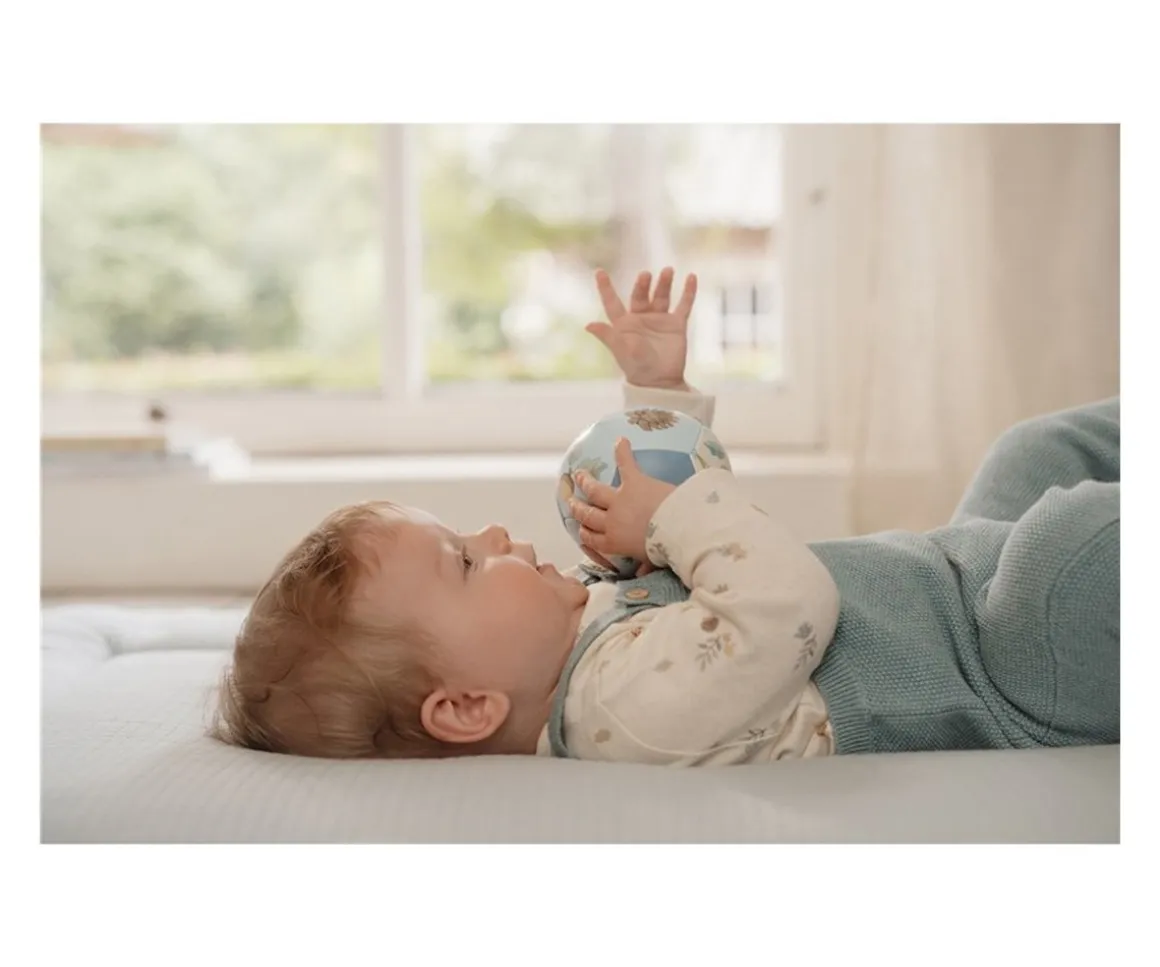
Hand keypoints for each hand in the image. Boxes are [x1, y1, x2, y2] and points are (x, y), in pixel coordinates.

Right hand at [570, 438, 676, 567]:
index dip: (583, 533)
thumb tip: (641, 575)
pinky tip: (620, 441)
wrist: (677, 528)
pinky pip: (625, 464)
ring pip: (595, 490)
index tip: (580, 529)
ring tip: (580, 475)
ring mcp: (620, 500)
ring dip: (586, 481)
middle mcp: (611, 520)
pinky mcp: (634, 482)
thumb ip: (644, 566)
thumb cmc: (665, 548)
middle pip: (587, 514)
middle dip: (577, 508)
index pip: (590, 538)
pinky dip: (622, 451)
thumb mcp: (652, 561)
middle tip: (572, 503)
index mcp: (614, 542)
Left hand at [586, 267, 696, 389]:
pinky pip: (683, 305)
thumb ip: (608, 336)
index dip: (606, 288)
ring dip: (664, 283)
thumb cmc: (637, 367)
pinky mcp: (676, 325)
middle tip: (645, 275)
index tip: (599, 272)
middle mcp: (641, 318)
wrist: (661, 382)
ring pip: (661, 296)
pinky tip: (691, 277)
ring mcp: (660, 320)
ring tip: (667, 271)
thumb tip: (588, 325)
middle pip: (640, 295)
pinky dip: (688, 292)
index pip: (612, 302)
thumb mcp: (621, 350)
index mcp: (624, 323)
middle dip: (642, 285)